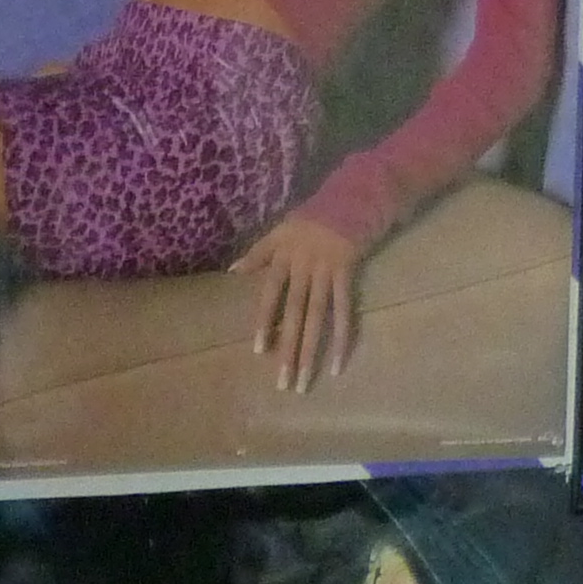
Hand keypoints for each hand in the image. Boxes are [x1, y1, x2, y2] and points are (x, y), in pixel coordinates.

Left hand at [233, 211, 366, 391]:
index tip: (259, 352)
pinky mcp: (348, 276)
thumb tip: (232, 272)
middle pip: (295, 314)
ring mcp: (327, 273)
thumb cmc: (311, 219)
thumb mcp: (279, 231)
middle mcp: (304, 267)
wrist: (350, 200)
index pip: (270, 295)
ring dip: (311, 351)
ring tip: (304, 382)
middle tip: (282, 383)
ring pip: (318, 318)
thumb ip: (258, 254)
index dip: (265, 321)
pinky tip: (337, 364)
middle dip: (289, 349)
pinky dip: (343, 337)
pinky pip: (346, 311)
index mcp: (284, 258)